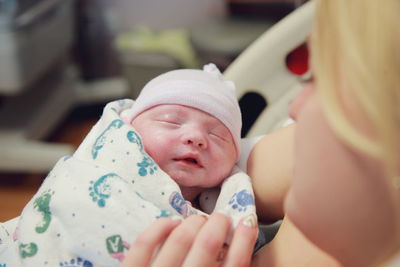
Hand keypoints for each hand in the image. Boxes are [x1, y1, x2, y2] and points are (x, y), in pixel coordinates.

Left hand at [122, 213, 258, 266]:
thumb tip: (234, 250)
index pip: (236, 265)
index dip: (244, 239)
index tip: (247, 222)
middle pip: (207, 245)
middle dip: (218, 224)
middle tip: (220, 219)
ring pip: (179, 240)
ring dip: (193, 223)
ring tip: (198, 220)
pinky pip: (145, 243)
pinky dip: (160, 226)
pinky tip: (172, 221)